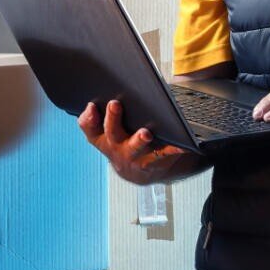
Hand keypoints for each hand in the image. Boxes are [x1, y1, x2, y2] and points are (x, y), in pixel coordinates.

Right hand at [79, 99, 198, 183]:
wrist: (140, 172)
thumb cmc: (124, 142)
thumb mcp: (108, 133)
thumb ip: (102, 117)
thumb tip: (107, 98)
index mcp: (102, 137)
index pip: (89, 127)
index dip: (88, 118)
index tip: (92, 105)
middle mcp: (115, 147)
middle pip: (112, 132)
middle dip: (113, 118)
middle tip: (115, 104)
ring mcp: (134, 156)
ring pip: (135, 147)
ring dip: (139, 140)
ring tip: (145, 133)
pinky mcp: (153, 161)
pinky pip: (163, 154)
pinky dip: (172, 149)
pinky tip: (180, 143)